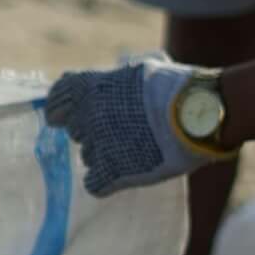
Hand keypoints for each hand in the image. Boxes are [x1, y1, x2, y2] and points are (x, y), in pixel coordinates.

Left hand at [42, 61, 235, 197]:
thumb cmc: (177, 89)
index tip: (65, 115)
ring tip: (135, 148)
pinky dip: (106, 180)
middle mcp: (87, 116)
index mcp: (90, 87)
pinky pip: (94, 183)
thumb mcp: (141, 71)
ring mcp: (98, 146)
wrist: (198, 115)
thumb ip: (116, 83)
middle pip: (75, 130)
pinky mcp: (111, 173)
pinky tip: (124, 173)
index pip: (56, 100)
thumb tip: (108, 84)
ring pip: (87, 156)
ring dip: (105, 154)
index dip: (61, 109)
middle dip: (93, 130)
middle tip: (122, 129)